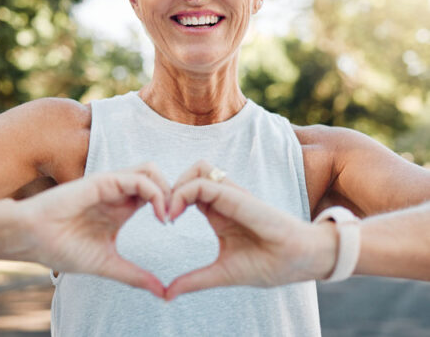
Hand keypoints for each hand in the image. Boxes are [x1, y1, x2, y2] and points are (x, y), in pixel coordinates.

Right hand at [16, 163, 168, 297]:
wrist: (31, 238)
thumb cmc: (62, 248)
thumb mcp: (107, 264)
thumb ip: (135, 275)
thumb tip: (162, 292)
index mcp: (122, 208)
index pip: (156, 194)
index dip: (171, 205)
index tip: (174, 227)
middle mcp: (120, 192)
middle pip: (158, 178)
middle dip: (174, 192)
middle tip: (176, 217)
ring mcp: (112, 185)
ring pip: (151, 171)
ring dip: (166, 189)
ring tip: (167, 215)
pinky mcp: (103, 181)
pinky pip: (138, 178)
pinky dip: (154, 192)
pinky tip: (158, 214)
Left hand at [166, 161, 336, 299]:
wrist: (301, 261)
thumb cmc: (268, 264)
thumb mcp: (222, 273)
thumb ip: (195, 280)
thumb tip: (166, 294)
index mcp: (218, 212)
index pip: (189, 191)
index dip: (171, 200)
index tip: (163, 222)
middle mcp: (223, 199)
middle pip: (191, 173)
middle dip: (170, 187)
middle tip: (161, 213)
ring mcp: (231, 194)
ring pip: (198, 168)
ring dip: (178, 184)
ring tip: (169, 211)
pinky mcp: (238, 196)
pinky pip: (206, 182)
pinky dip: (185, 192)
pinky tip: (176, 213)